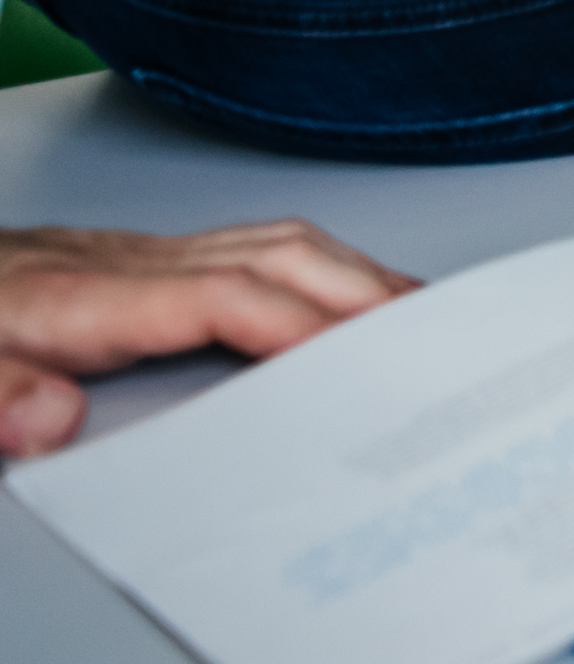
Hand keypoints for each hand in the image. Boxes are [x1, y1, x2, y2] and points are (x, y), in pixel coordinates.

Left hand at [0, 218, 414, 456]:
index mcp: (75, 295)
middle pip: (269, 256)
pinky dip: (313, 264)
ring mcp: (126, 253)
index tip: (360, 362)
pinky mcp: (126, 258)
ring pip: (269, 240)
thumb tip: (51, 423)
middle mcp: (116, 263)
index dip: (297, 325)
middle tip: (432, 337)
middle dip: (358, 292)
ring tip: (410, 313)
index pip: (219, 298)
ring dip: (349, 272)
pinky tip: (332, 289)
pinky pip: (248, 246)